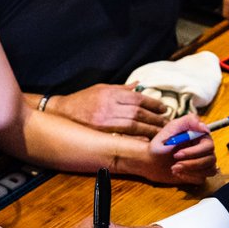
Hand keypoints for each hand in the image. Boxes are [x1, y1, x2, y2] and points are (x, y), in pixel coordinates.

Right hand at [47, 83, 168, 137]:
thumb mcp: (101, 88)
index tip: (164, 109)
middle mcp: (109, 106)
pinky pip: (121, 137)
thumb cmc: (83, 100)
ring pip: (133, 125)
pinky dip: (135, 139)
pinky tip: (145, 142)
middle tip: (167, 124)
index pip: (138, 98)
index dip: (153, 104)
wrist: (61, 112)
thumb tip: (138, 86)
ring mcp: (104, 121)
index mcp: (111, 93)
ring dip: (149, 130)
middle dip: (155, 119)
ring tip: (161, 133)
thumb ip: (121, 88)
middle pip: (138, 113)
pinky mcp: (100, 133)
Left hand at [136, 114, 215, 184]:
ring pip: (209, 170)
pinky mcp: (199, 174)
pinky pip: (201, 179)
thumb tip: (204, 127)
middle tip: (175, 162)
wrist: (152, 162)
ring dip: (189, 170)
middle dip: (191, 162)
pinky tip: (178, 173)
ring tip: (174, 168)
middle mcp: (204, 149)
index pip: (209, 145)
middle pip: (211, 158)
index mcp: (201, 137)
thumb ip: (188, 121)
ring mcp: (203, 162)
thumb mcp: (171, 128)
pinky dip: (188, 177)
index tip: (177, 154)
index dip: (194, 151)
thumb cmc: (161, 144)